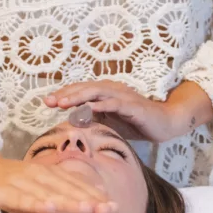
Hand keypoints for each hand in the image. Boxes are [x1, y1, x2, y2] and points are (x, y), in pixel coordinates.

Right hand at [0, 119, 115, 212]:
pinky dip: (35, 202)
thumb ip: (58, 191)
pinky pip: (20, 198)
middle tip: (111, 209)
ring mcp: (20, 182)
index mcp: (47, 173)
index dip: (94, 194)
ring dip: (69, 200)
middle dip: (90, 199)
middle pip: (66, 188)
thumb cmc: (7, 181)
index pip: (74, 184)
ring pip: (48, 192)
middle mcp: (37, 175)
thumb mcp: (36, 185)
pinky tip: (49, 208)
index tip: (115, 206)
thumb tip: (86, 199)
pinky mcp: (2, 191)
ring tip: (89, 209)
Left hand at [43, 80, 212, 143]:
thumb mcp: (110, 122)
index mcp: (106, 93)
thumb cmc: (136, 122)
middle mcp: (113, 90)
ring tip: (64, 103)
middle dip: (67, 94)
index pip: (81, 91)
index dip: (65, 94)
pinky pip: (115, 104)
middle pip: (86, 88)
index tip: (48, 102)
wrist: (165, 123)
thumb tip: (72, 123)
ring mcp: (124, 97)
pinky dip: (102, 105)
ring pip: (98, 92)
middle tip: (50, 101)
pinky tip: (90, 109)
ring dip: (80, 97)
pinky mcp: (134, 106)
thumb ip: (93, 120)